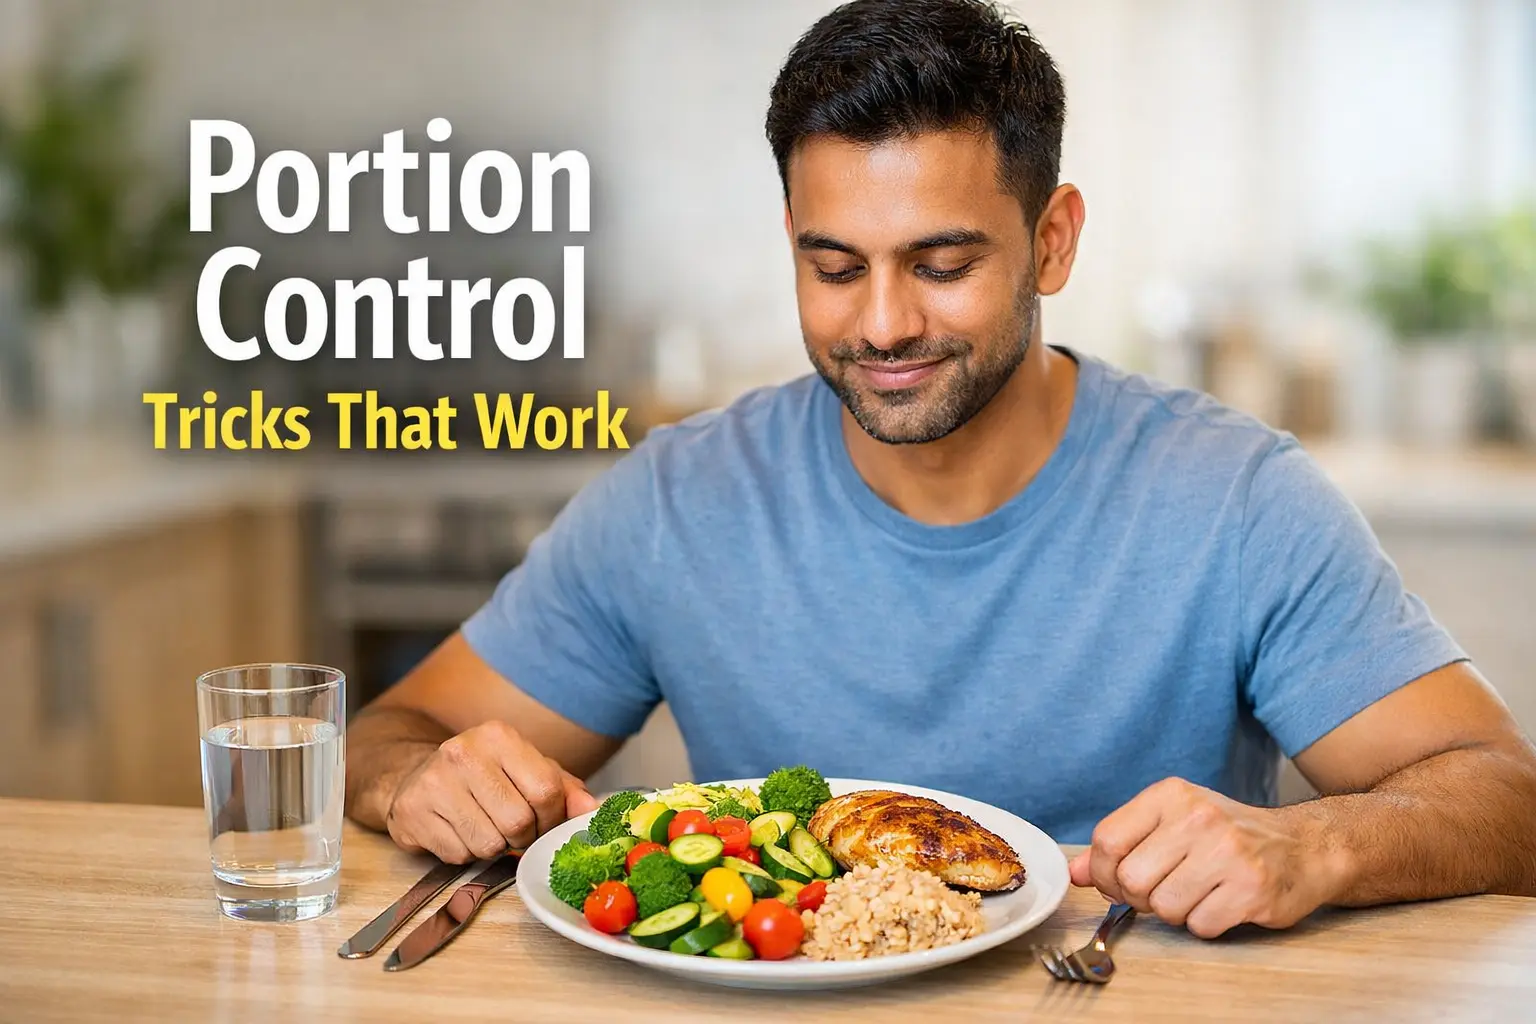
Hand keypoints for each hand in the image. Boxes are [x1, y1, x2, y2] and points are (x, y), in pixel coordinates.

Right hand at [384, 720, 599, 862]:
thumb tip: (593, 811)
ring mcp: (434, 782)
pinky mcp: (412, 812)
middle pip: (518, 822)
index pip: (546, 790)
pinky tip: (457, 831)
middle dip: (522, 837)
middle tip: (512, 829)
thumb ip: (564, 789)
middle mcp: (463, 753)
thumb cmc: (484, 777)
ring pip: (488, 844)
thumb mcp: (527, 771)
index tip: (543, 821)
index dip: (551, 818)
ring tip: (483, 826)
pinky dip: (464, 853)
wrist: (415, 777)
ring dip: (494, 847)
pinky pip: (458, 855)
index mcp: (499, 736)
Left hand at [1068, 778, 1340, 937]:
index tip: (1119, 882)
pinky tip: (1221, 904)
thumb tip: (1075, 873)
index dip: (1105, 873)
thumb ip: (1121, 845)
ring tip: (1197, 894)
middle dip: (1140, 897)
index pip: (1107, 840)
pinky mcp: (1252, 888)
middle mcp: (1198, 818)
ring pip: (1163, 907)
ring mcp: (1228, 852)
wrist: (1303, 847)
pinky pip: (1199, 925)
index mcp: (1170, 795)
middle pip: (1131, 879)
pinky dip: (1204, 924)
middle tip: (1164, 890)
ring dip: (1174, 912)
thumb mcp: (1170, 824)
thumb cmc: (1228, 837)